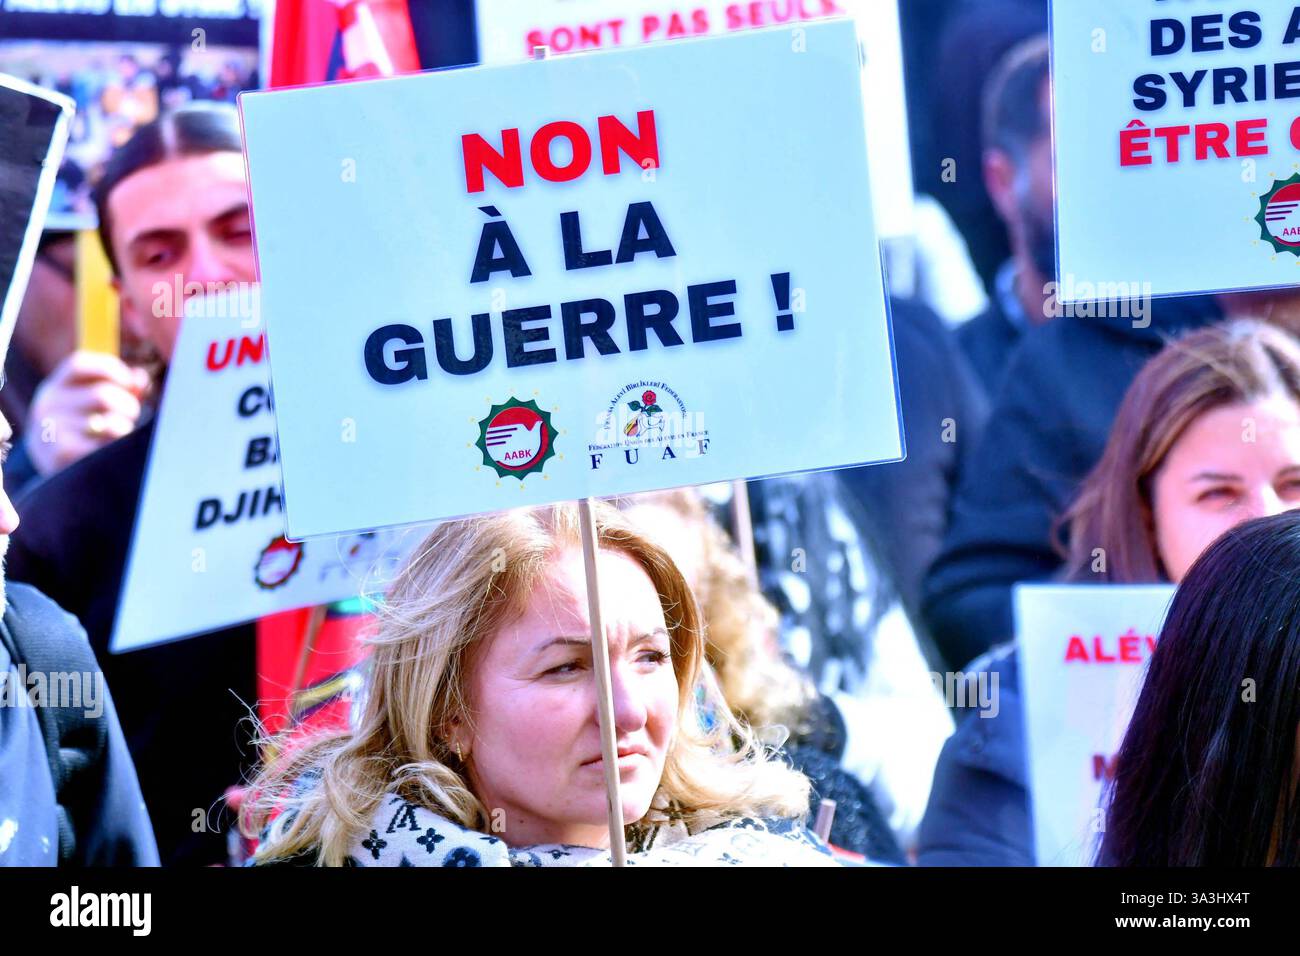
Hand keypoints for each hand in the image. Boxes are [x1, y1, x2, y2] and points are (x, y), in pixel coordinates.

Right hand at [23, 350, 150, 476]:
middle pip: (102, 395)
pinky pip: (105, 446)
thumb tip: (141, 378)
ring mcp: (53, 429)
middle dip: (128, 406)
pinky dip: (117, 445)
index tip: (130, 383)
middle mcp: (48, 404)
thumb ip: (121, 386)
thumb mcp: (92, 402)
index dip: (111, 368)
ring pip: (109, 423)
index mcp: (55, 386)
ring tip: (123, 433)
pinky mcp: (62, 453)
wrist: (53, 469)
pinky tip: (114, 449)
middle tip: (132, 416)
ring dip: (126, 428)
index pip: (79, 364)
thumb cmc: (83, 428)